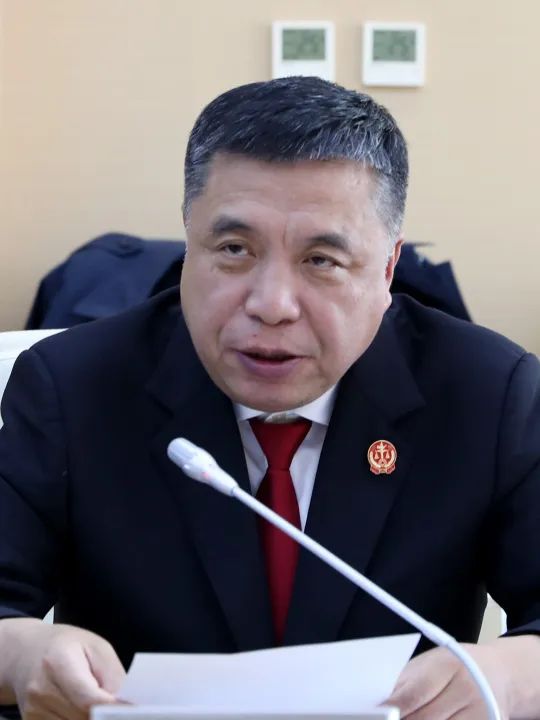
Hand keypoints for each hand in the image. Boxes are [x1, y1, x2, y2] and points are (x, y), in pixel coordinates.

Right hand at [1, 618, 125, 719]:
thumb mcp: (96, 647)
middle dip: (107, 717)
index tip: (133, 710)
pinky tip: (85, 711)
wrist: (24, 653)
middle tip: (124, 711)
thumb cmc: (66, 645)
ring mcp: (33, 711)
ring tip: (102, 707)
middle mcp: (41, 691)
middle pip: (83, 718)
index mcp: (58, 663)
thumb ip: (113, 676)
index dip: (113, 709)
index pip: (89, 699)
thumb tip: (128, 704)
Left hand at [386, 636, 539, 719]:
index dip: (394, 707)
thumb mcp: (431, 661)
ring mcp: (480, 713)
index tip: (378, 713)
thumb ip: (406, 680)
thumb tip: (380, 701)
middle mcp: (467, 690)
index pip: (415, 693)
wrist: (500, 673)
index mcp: (448, 665)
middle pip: (425, 719)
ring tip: (407, 719)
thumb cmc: (457, 664)